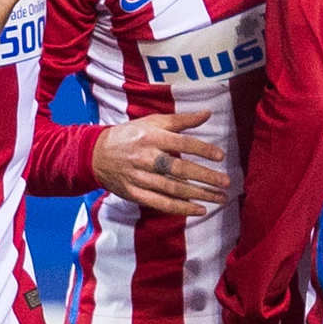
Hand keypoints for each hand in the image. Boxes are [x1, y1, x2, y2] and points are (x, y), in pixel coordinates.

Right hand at [93, 111, 230, 215]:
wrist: (96, 154)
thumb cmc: (130, 135)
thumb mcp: (152, 122)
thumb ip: (181, 120)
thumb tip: (207, 113)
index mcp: (151, 136)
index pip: (182, 143)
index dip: (202, 150)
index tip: (220, 156)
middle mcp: (145, 157)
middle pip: (180, 169)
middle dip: (205, 176)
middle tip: (226, 181)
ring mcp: (139, 177)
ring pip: (173, 189)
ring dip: (199, 195)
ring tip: (219, 197)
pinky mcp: (134, 194)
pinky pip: (161, 204)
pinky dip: (181, 208)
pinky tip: (199, 210)